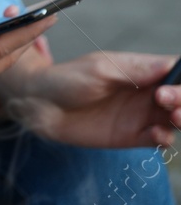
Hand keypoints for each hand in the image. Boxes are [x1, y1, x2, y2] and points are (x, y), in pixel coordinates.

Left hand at [0, 49, 180, 148]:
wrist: (39, 105)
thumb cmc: (66, 79)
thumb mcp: (98, 70)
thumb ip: (133, 71)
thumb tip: (167, 65)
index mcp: (141, 70)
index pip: (175, 71)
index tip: (170, 87)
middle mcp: (146, 93)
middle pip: (180, 96)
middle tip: (169, 101)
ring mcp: (141, 115)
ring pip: (175, 119)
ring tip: (172, 117)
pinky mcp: (132, 136)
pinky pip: (159, 139)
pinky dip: (164, 138)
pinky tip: (155, 134)